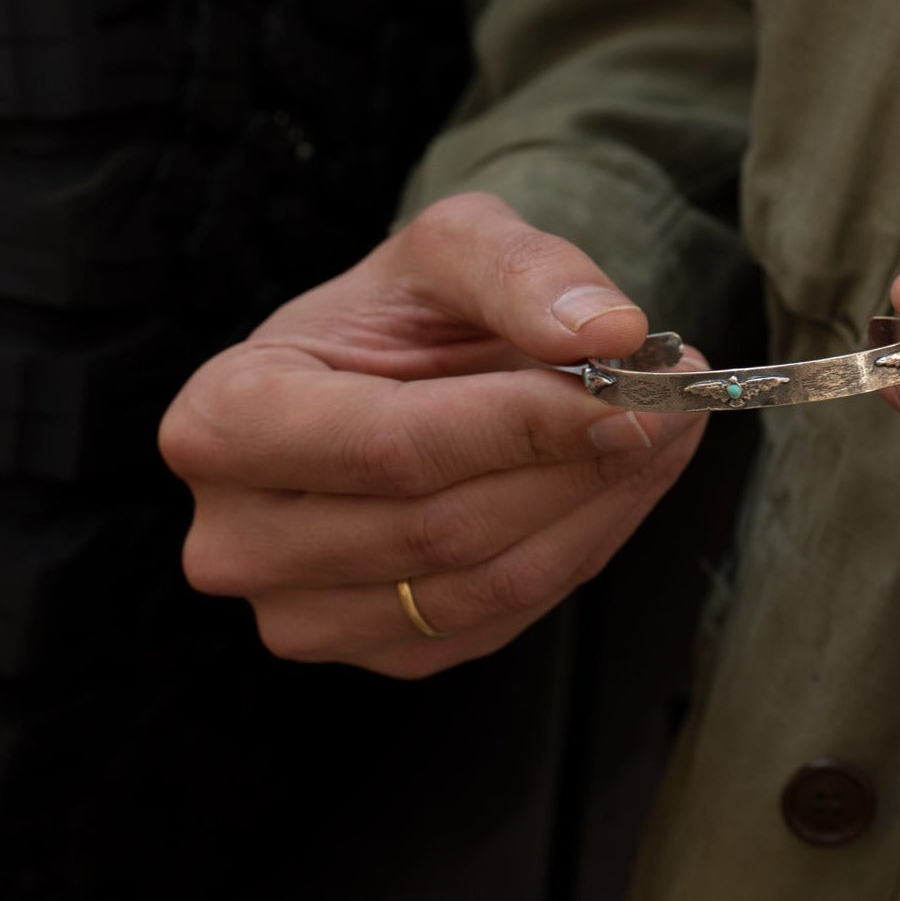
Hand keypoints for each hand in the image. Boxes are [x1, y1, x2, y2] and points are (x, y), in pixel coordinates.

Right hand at [159, 193, 704, 677]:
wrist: (384, 379)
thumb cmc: (403, 312)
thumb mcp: (453, 248)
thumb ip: (524, 273)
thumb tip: (609, 335)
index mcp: (222, 420)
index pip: (393, 447)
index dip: (523, 425)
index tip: (634, 391)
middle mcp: (238, 539)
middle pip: (442, 527)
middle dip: (579, 464)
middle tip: (677, 404)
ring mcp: (303, 615)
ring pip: (487, 584)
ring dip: (601, 508)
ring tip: (668, 430)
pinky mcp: (381, 652)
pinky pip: (504, 618)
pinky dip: (583, 547)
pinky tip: (620, 482)